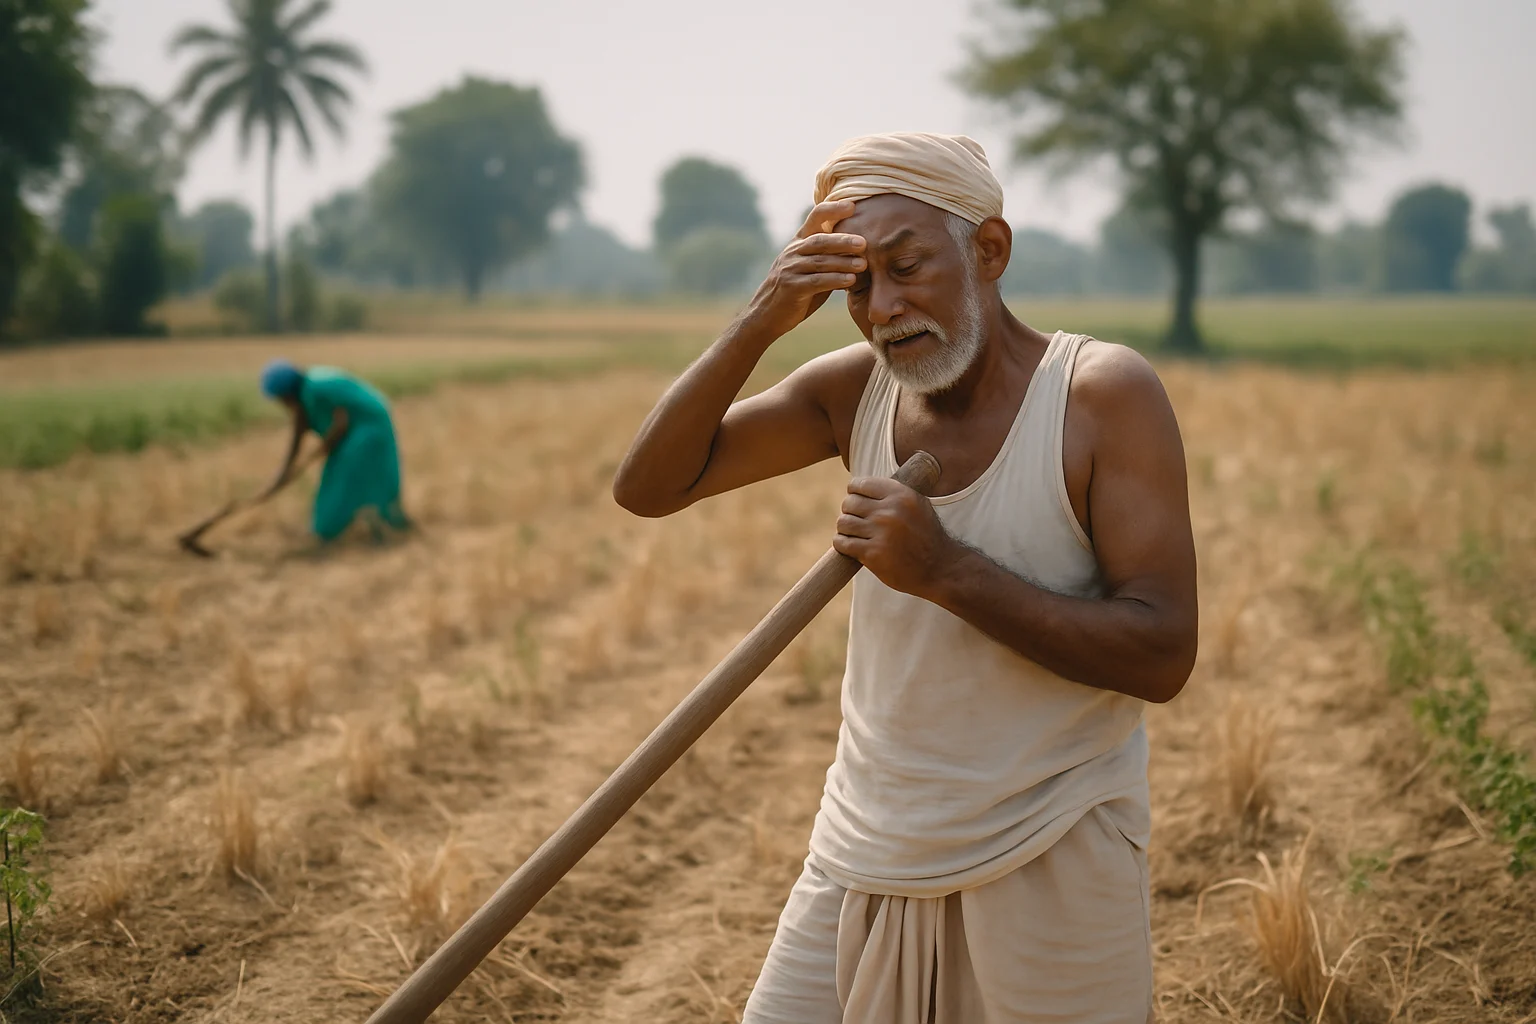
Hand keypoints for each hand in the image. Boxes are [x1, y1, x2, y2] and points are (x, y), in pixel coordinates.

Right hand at [743, 200, 865, 337]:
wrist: (767, 314)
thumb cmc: (796, 291)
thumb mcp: (811, 269)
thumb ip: (830, 258)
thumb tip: (862, 251)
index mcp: (799, 242)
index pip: (815, 217)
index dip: (833, 209)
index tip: (852, 205)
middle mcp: (793, 252)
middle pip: (820, 240)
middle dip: (843, 240)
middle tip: (864, 243)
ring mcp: (790, 269)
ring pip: (820, 261)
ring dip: (843, 262)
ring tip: (863, 264)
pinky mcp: (791, 287)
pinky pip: (816, 281)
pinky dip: (835, 280)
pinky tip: (850, 280)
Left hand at [832, 476, 956, 597]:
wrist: (940, 567)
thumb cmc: (927, 535)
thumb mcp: (918, 505)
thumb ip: (893, 493)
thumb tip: (861, 486)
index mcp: (901, 494)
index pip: (860, 484)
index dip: (854, 493)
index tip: (857, 502)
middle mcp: (890, 511)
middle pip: (849, 503)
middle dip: (849, 512)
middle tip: (857, 521)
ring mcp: (880, 533)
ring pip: (843, 523)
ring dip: (845, 529)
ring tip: (854, 534)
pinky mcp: (872, 554)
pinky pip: (843, 543)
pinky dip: (843, 544)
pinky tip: (851, 547)